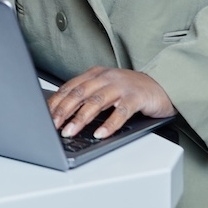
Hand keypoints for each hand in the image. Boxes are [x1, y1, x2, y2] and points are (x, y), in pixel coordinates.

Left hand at [48, 67, 176, 137]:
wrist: (164, 85)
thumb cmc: (132, 90)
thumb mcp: (106, 89)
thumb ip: (88, 97)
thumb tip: (63, 114)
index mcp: (96, 74)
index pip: (70, 87)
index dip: (56, 102)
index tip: (44, 116)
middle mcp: (107, 77)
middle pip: (79, 93)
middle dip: (63, 110)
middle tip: (52, 125)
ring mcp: (122, 86)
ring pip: (96, 101)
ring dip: (80, 118)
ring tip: (69, 131)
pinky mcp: (137, 97)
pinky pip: (121, 112)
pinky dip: (109, 124)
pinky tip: (100, 134)